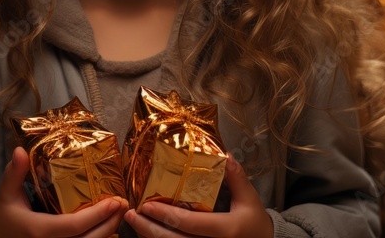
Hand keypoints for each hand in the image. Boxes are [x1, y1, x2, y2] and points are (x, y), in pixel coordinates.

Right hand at [0, 146, 128, 237]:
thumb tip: (20, 150)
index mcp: (40, 231)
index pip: (74, 226)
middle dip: (110, 223)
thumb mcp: (6, 196)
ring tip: (117, 214)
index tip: (115, 201)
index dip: (97, 215)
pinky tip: (106, 228)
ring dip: (108, 232)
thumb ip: (14, 173)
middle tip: (122, 204)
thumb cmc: (4, 221)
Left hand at [124, 155, 273, 237]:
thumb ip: (236, 177)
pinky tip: (147, 233)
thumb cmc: (253, 222)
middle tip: (131, 214)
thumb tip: (224, 154)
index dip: (166, 215)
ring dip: (149, 237)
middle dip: (149, 228)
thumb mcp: (249, 199)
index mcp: (225, 230)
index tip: (147, 204)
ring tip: (132, 222)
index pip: (190, 223)